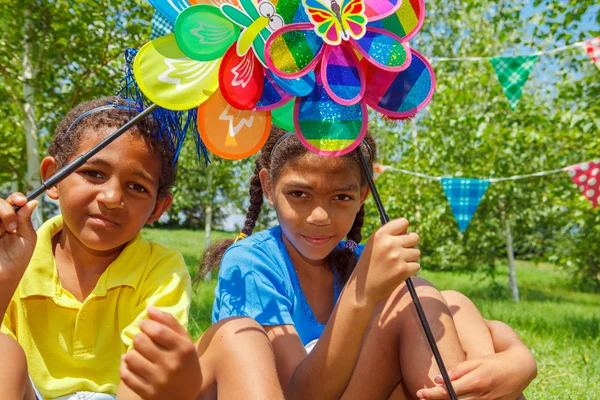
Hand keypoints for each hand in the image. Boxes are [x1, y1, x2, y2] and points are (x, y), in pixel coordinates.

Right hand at [0, 193, 37, 281]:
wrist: (3, 276)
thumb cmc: (17, 259)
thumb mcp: (27, 238)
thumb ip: (26, 219)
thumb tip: (32, 201)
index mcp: (10, 219)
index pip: (11, 201)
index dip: (16, 197)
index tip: (21, 201)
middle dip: (6, 209)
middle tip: (12, 226)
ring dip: (0, 218)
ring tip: (4, 233)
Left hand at [120, 306, 201, 399]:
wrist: (186, 396)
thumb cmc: (185, 363)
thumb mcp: (184, 341)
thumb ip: (170, 322)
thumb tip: (150, 308)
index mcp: (183, 349)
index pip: (157, 330)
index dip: (146, 324)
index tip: (144, 324)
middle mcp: (171, 364)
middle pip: (141, 342)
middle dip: (138, 337)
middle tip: (142, 340)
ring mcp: (159, 380)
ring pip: (131, 357)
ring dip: (131, 353)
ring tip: (138, 353)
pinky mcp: (147, 393)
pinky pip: (126, 375)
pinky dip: (125, 366)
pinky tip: (131, 364)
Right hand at [354, 218, 420, 303]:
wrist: (362, 289)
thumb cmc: (369, 265)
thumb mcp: (373, 245)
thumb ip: (388, 235)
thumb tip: (408, 230)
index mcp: (380, 234)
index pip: (403, 222)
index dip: (403, 231)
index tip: (399, 238)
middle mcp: (389, 243)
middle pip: (414, 237)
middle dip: (409, 245)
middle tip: (399, 254)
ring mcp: (397, 257)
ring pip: (416, 252)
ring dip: (410, 259)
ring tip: (396, 265)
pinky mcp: (403, 270)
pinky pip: (416, 266)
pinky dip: (410, 270)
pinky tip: (397, 273)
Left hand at [416, 352, 531, 399]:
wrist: (520, 370)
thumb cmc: (495, 362)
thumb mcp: (476, 361)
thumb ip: (457, 370)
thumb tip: (438, 380)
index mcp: (476, 381)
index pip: (449, 390)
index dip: (433, 394)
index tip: (420, 392)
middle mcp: (481, 396)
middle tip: (421, 396)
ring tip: (431, 398)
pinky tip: (449, 398)